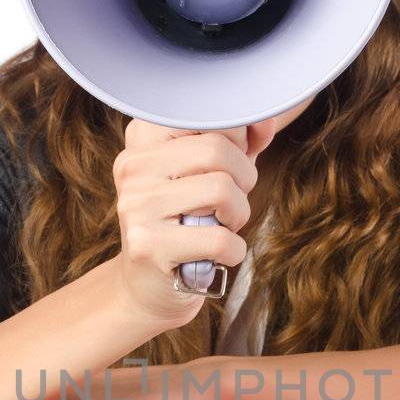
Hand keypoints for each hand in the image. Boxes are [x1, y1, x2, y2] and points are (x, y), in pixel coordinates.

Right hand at [109, 120, 260, 328]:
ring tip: (223, 226)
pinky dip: (234, 250)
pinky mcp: (147, 245)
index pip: (206, 114)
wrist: (149, 285)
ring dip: (239, 214)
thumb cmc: (187, 221)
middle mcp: (133, 167)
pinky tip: (219, 254)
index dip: (237, 139)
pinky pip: (219, 238)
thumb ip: (240, 141)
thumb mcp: (211, 173)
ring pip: (222, 190)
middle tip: (231, 203)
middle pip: (218, 149)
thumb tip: (266, 122)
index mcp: (143, 139)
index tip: (233, 165)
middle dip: (243, 180)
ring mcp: (136, 206)